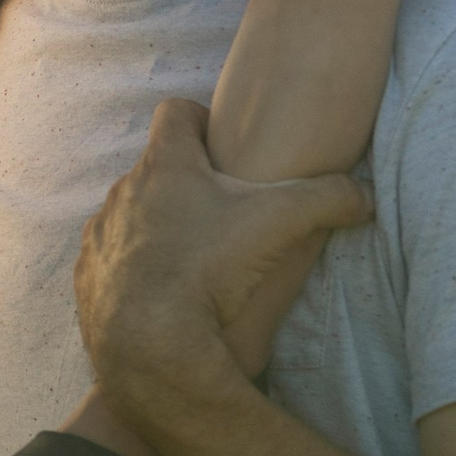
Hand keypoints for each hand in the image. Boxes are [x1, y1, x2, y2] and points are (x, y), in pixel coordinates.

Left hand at [73, 101, 370, 431]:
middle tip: (223, 210)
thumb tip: (367, 197)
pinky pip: (112, 257)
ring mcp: (101, 234)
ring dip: (158, 225)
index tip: (222, 143)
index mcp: (165, 165)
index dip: (199, 120)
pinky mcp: (88, 275)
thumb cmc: (208, 270)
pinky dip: (135, 267)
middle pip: (156, 167)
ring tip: (194, 257)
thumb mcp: (280, 224)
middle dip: (187, 182)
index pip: (175, 112)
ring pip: (132, 213)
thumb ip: (328, 199)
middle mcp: (124, 190)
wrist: (148, 344)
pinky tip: (164, 292)